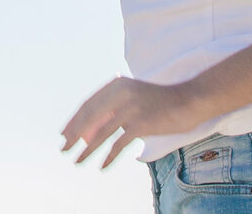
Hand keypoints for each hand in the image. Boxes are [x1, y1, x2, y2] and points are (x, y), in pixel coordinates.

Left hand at [61, 77, 207, 167]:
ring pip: (101, 132)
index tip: (64, 134)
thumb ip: (113, 108)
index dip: (74, 120)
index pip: (87, 104)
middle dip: (74, 134)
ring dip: (87, 149)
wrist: (188, 100)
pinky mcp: (141, 123)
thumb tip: (90, 130)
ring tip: (77, 160)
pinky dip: (109, 156)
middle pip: (89, 117)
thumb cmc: (159, 101)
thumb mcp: (132, 98)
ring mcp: (130, 108)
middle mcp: (119, 93)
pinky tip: (102, 166)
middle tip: (64, 148)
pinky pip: (119, 143)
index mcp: (115, 85)